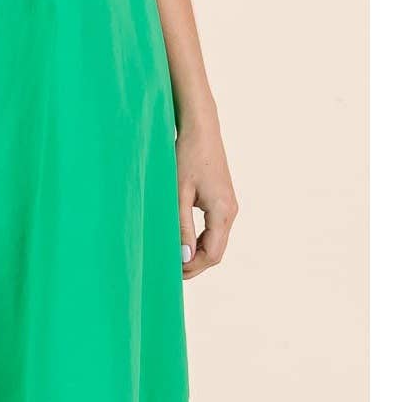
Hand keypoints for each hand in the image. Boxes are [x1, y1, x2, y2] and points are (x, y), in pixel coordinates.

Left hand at [175, 118, 237, 278]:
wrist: (200, 129)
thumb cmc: (186, 156)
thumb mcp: (179, 192)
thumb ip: (181, 225)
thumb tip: (184, 257)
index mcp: (222, 212)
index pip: (213, 254)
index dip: (193, 267)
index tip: (172, 273)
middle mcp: (231, 211)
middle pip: (216, 251)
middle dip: (195, 263)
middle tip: (169, 270)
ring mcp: (228, 206)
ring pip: (215, 241)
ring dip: (197, 252)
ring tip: (172, 258)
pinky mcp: (222, 200)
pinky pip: (214, 229)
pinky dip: (200, 239)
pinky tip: (182, 239)